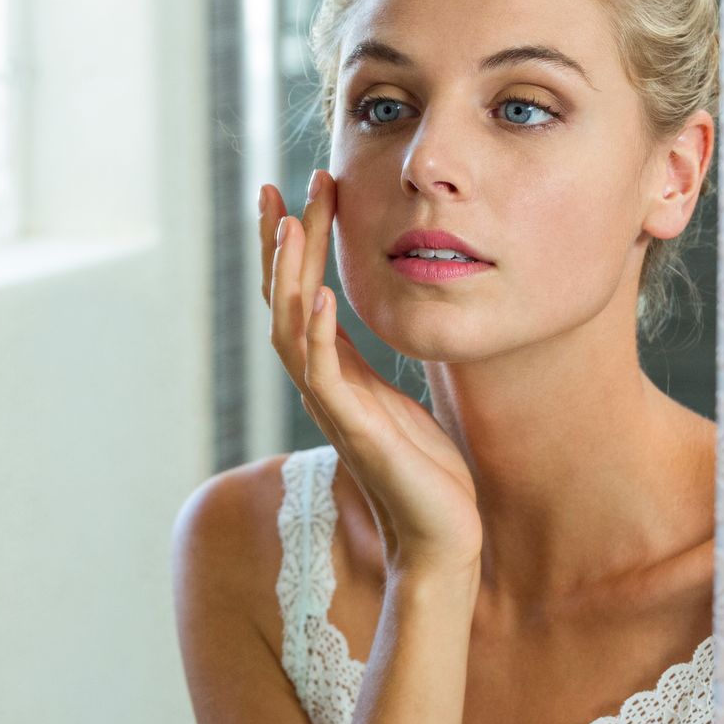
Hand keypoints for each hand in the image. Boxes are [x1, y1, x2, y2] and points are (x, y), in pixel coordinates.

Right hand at [261, 171, 482, 581]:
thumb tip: (373, 328)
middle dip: (282, 243)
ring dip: (290, 275)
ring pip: (291, 329)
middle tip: (282, 187)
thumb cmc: (428, 474)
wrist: (441, 536)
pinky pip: (325, 373)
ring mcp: (333, 406)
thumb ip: (374, 368)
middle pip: (283, 301)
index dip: (290, 248)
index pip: (298, 297)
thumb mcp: (399, 402)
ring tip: (294, 223)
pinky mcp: (355, 429)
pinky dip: (318, 333)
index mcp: (335, 374)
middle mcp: (323, 384)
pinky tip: (323, 295)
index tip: (293, 194)